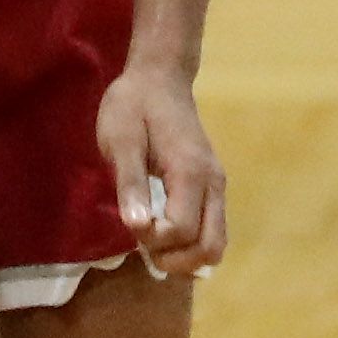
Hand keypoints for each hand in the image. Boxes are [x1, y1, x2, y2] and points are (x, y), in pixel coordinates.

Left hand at [96, 58, 227, 276]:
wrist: (160, 78)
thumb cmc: (134, 105)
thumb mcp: (120, 139)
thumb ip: (130, 182)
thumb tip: (138, 226)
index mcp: (191, 172)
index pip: (182, 231)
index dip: (155, 240)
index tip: (132, 221)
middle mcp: (213, 185)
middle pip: (210, 249)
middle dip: (175, 259)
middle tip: (144, 243)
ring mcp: (217, 188)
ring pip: (215, 245)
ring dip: (184, 256)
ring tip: (153, 240)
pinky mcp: (213, 189)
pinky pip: (212, 231)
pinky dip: (191, 245)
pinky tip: (164, 234)